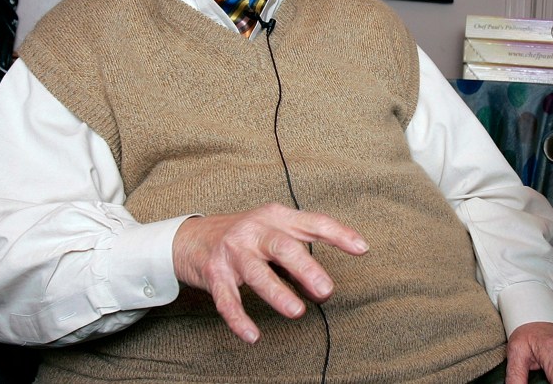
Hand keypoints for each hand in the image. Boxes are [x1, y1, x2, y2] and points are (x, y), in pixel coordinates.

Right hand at [172, 203, 367, 343]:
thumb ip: (300, 256)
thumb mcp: (274, 233)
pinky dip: (239, 319)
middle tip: (326, 290)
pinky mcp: (214, 273)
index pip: (313, 222)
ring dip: (277, 293)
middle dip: (305, 268)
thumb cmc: (244, 237)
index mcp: (277, 217)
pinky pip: (227, 299)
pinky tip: (253, 335)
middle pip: (283, 246)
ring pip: (256, 273)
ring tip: (296, 312)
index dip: (338, 234)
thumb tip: (324, 290)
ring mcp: (233, 251)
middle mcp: (255, 230)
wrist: (191, 237)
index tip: (362, 248)